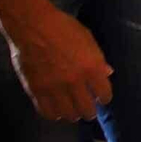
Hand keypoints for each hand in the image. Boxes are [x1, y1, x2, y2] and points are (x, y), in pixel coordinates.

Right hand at [6, 5, 113, 120]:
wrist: (33, 26)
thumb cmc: (63, 27)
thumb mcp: (87, 39)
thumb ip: (98, 59)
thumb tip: (107, 73)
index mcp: (91, 67)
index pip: (104, 93)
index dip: (104, 98)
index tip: (102, 98)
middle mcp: (75, 81)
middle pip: (87, 109)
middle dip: (90, 111)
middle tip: (89, 110)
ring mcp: (55, 88)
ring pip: (68, 114)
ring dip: (72, 115)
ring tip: (72, 112)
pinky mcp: (36, 91)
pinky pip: (47, 112)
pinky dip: (53, 114)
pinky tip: (56, 111)